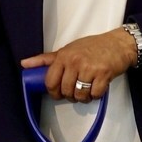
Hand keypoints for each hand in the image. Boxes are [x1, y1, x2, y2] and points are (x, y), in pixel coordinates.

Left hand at [23, 29, 137, 103]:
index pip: (50, 81)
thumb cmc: (92, 47)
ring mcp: (90, 68)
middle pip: (65, 91)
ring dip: (83, 97)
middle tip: (75, 92)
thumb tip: (24, 64)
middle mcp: (75, 62)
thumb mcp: (67, 49)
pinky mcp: (104, 75)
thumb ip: (46, 59)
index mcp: (64, 56)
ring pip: (80, 94)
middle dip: (70, 96)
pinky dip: (95, 96)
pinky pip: (95, 94)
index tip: (58, 93)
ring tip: (86, 91)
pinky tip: (97, 88)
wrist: (118, 44)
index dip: (53, 92)